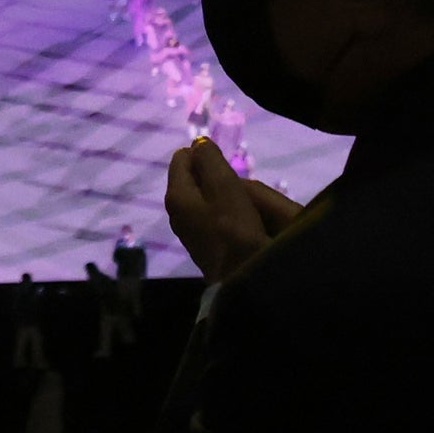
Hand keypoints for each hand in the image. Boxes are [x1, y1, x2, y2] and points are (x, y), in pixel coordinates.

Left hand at [162, 140, 312, 284]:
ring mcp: (194, 233)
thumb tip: (198, 143)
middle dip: (228, 181)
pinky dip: (240, 218)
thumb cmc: (235, 234)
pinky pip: (227, 218)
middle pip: (204, 180)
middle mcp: (179, 214)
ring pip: (219, 200)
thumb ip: (210, 162)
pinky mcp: (211, 246)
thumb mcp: (225, 188)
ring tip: (256, 218)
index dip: (205, 155)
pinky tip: (255, 230)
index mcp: (177, 197)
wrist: (245, 288)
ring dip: (239, 200)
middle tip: (247, 198)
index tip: (230, 168)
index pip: (183, 160)